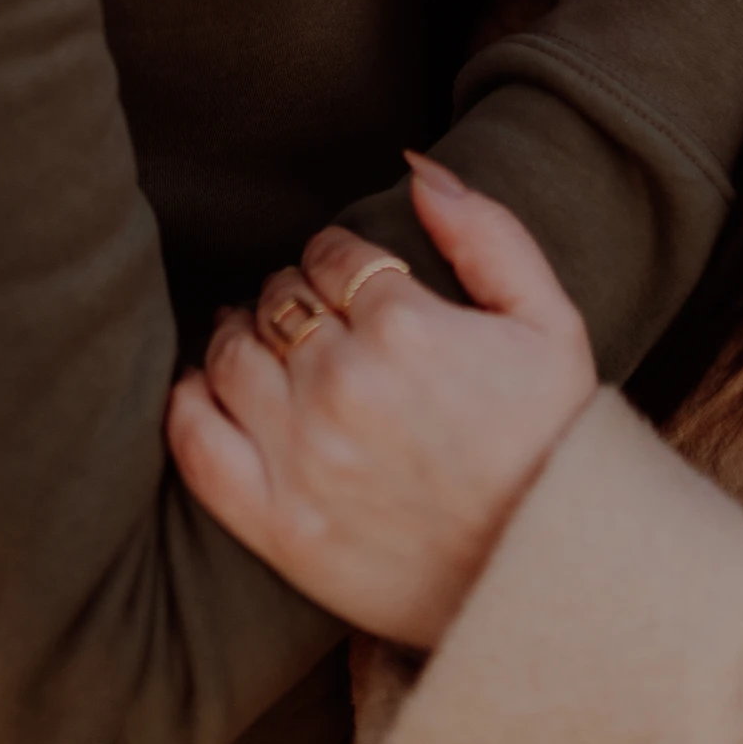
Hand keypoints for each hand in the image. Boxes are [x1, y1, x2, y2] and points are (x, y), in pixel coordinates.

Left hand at [166, 158, 595, 650]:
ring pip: (231, 354)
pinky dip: (189, 403)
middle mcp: (344, 386)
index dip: (334, 259)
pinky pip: (196, 440)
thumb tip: (415, 167)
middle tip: (310, 318)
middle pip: (277, 298)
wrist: (547, 576)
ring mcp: (304, 456)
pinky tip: (212, 392)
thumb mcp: (550, 323)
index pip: (328, 254)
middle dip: (291, 295)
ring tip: (263, 347)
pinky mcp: (277, 524)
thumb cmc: (553, 443)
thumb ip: (487, 232)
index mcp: (407, 327)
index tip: (348, 282)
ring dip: (240, 336)